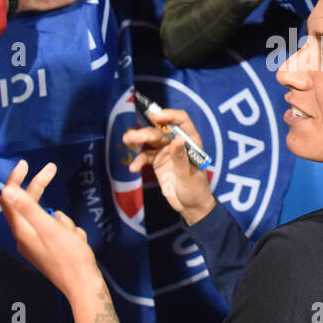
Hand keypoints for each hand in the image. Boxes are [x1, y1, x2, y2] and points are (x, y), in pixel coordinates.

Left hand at [0, 160, 99, 299]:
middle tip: (52, 169)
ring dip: (63, 220)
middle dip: (40, 189)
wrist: (84, 285)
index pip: (9, 200)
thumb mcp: (50, 228)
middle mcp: (25, 237)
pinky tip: (77, 241)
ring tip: (74, 235)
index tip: (26, 164)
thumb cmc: (68, 256)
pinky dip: (68, 231)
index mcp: (22, 231)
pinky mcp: (49, 249)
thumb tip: (7, 190)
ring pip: (48, 218)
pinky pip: (57, 230)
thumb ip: (29, 208)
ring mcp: (37, 244)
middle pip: (28, 205)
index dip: (15, 180)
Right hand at [121, 107, 216, 224]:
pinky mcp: (157, 162)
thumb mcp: (189, 175)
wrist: (190, 206)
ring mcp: (166, 152)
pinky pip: (145, 157)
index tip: (156, 117)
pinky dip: (138, 161)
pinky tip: (133, 168)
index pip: (181, 121)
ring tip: (126, 139)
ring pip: (151, 141)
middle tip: (131, 136)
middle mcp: (177, 143)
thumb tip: (176, 139)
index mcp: (190, 142)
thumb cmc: (196, 189)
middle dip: (146, 132)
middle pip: (161, 131)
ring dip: (138, 140)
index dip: (170, 116)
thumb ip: (181, 158)